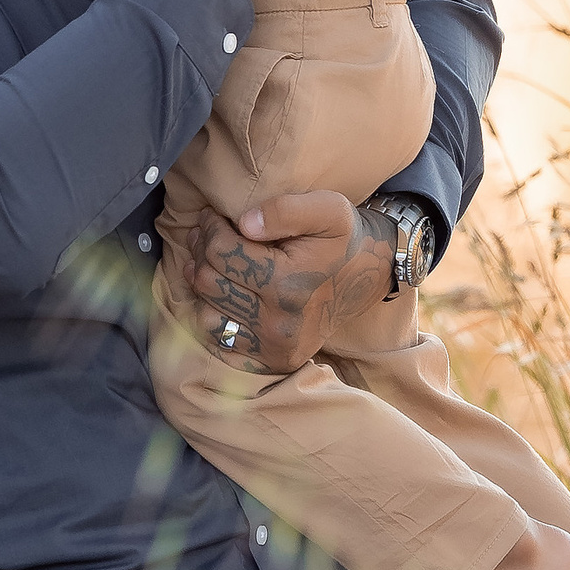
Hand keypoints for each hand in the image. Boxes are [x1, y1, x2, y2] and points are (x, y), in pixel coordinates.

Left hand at [181, 189, 396, 372]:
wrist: (369, 276)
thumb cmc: (343, 239)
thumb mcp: (328, 209)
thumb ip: (285, 210)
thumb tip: (244, 224)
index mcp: (287, 284)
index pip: (222, 252)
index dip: (209, 228)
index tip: (210, 215)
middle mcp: (278, 322)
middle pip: (209, 282)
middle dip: (200, 252)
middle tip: (204, 234)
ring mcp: (273, 346)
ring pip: (206, 312)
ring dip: (200, 284)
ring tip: (207, 261)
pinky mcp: (271, 359)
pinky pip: (220, 340)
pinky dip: (212, 315)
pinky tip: (221, 292)